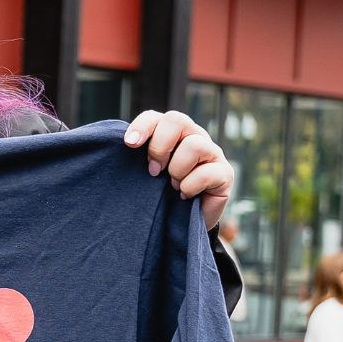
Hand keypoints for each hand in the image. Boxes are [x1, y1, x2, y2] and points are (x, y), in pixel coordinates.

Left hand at [124, 110, 230, 229]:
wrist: (181, 224)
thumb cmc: (159, 196)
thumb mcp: (142, 176)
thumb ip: (133, 159)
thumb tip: (117, 147)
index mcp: (170, 134)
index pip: (156, 117)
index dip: (142, 127)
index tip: (129, 145)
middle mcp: (192, 137)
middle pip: (177, 120)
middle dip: (159, 147)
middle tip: (153, 171)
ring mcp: (211, 153)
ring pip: (194, 145)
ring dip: (177, 170)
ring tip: (173, 186)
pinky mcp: (225, 173)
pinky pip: (207, 173)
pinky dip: (190, 187)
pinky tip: (186, 195)